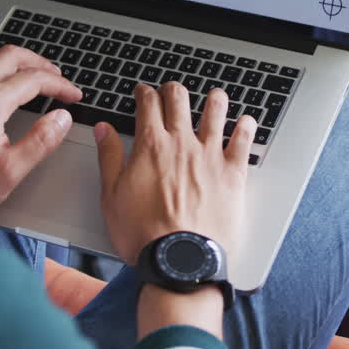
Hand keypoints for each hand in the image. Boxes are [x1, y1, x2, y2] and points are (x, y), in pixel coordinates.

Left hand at [0, 45, 81, 215]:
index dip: (59, 85)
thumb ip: (41, 141)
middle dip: (39, 62)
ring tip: (29, 71)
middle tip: (56, 76)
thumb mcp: (10, 171)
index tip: (72, 94)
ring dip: (13, 59)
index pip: (33, 80)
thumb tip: (61, 119)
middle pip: (11, 56)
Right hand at [94, 82, 254, 265]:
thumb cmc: (143, 234)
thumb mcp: (112, 195)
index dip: (144, 93)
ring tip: (213, 97)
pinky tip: (245, 121)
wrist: (179, 258)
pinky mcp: (233, 172)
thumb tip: (103, 129)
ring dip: (213, 99)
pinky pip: (243, 140)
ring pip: (215, 110)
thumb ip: (109, 157)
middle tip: (171, 92)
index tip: (143, 92)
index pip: (147, 104)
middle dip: (173, 89)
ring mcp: (210, 155)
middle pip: (179, 99)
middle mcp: (182, 143)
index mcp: (151, 146)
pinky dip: (245, 126)